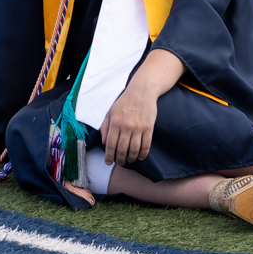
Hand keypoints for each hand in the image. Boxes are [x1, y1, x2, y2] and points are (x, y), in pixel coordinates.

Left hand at [101, 50, 184, 165]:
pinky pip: (146, 145)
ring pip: (134, 150)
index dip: (109, 156)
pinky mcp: (149, 128)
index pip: (110, 144)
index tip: (109, 162)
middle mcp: (126, 126)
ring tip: (130, 160)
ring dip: (131, 158)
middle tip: (120, 162)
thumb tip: (104, 142)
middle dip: (120, 160)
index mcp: (115, 122)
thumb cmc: (125, 101)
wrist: (142, 91)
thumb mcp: (111, 112)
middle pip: (122, 150)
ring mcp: (138, 128)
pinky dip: (143, 154)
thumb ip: (105, 127)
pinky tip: (141, 157)